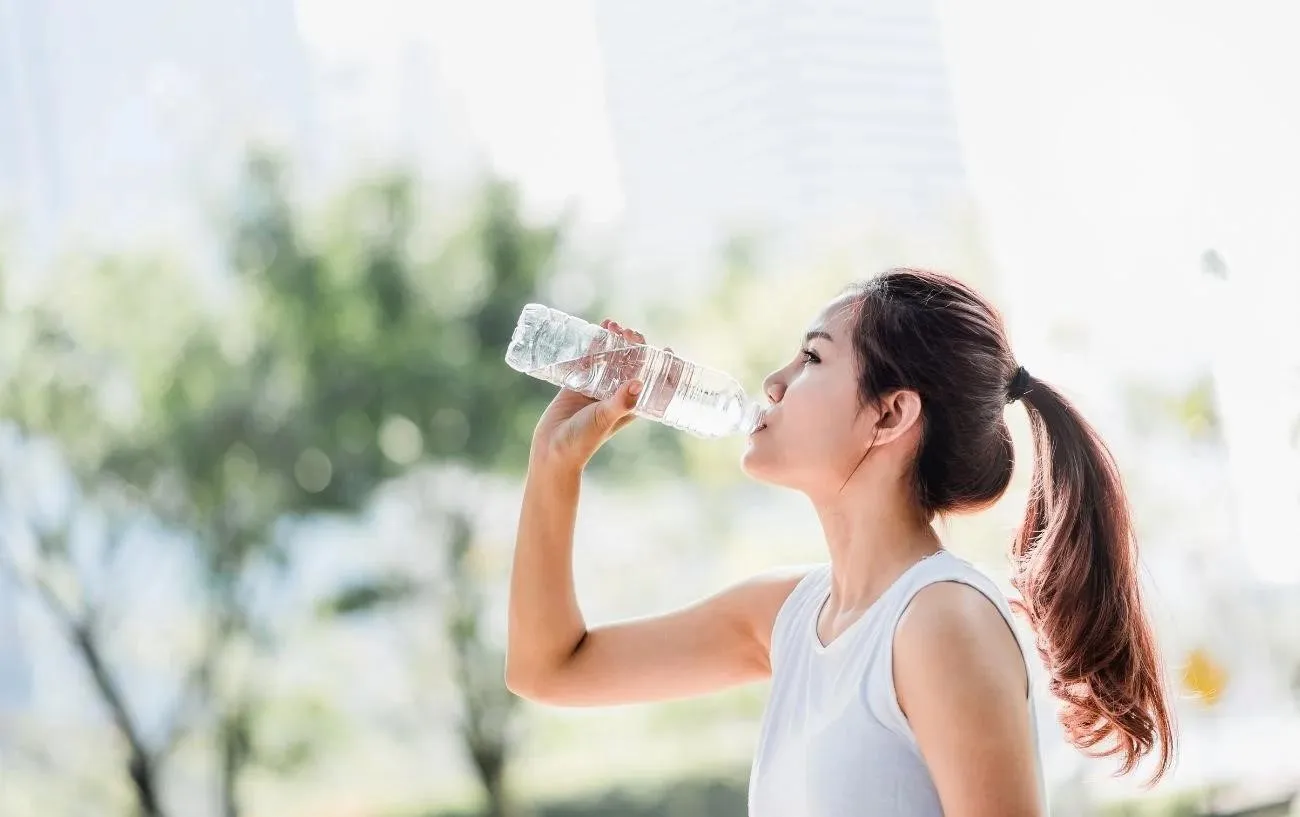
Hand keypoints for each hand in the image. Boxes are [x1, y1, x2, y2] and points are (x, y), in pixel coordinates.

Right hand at [530, 320, 665, 471]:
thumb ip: (620, 402)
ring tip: (612, 325)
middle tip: (629, 332)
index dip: (661, 366)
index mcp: (630, 405)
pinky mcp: (579, 383)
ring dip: (613, 341)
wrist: (552, 448)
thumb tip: (638, 383)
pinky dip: (593, 345)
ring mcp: (597, 387)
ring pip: (610, 359)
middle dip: (633, 346)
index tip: (667, 348)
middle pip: (631, 364)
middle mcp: (616, 394)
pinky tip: (595, 330)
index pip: (652, 382)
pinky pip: (589, 359)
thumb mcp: (604, 419)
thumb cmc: (583, 440)